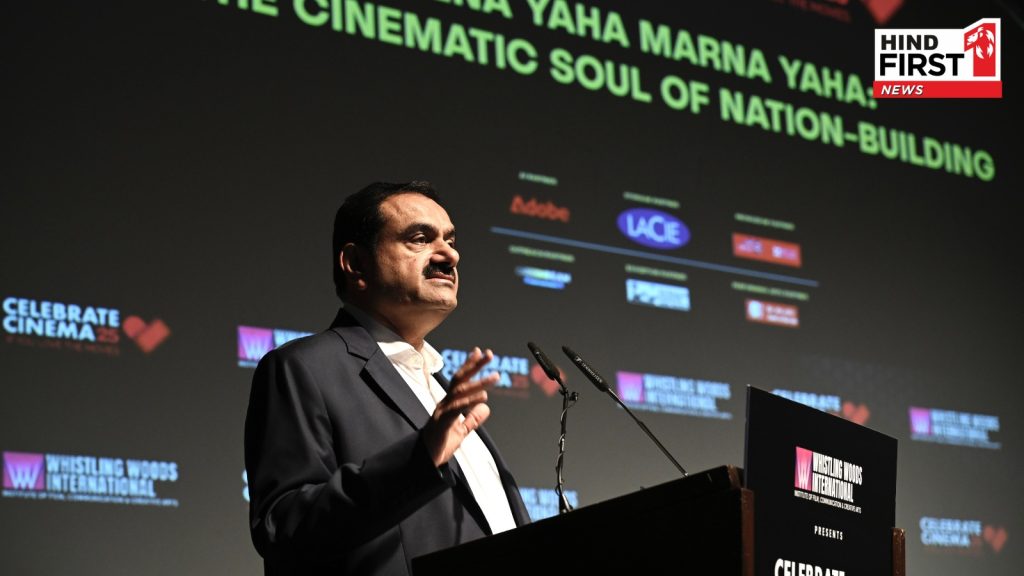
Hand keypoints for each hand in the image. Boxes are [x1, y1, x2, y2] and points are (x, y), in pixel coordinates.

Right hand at [422, 347, 498, 466]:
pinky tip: (483, 397)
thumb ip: (472, 419)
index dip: (470, 365)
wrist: (426, 461)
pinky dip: (470, 401)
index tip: (480, 351)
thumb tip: (486, 408)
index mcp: (449, 403)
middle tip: (489, 354)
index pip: (459, 380)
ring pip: (460, 391)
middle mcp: (445, 403)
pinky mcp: (442, 423)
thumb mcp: (461, 431)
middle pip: (460, 379)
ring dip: (479, 383)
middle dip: (474, 365)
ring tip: (495, 377)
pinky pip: (457, 408)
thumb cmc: (440, 445)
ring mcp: (442, 411)